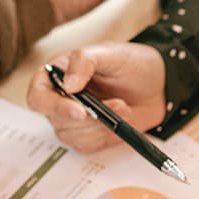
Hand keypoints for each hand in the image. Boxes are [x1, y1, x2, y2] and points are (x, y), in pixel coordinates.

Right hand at [26, 43, 167, 151]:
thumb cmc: (133, 63)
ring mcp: (73, 119)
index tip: (79, 111)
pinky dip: (105, 136)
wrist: (160, 84)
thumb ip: (84, 61)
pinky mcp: (88, 135)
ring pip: (71, 135)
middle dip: (89, 117)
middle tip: (118, 104)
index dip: (53, 106)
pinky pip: (86, 146)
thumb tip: (66, 85)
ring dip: (100, 125)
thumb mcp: (110, 53)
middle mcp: (61, 97)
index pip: (37, 95)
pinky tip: (120, 120)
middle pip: (55, 119)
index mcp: (58, 73)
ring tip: (123, 107)